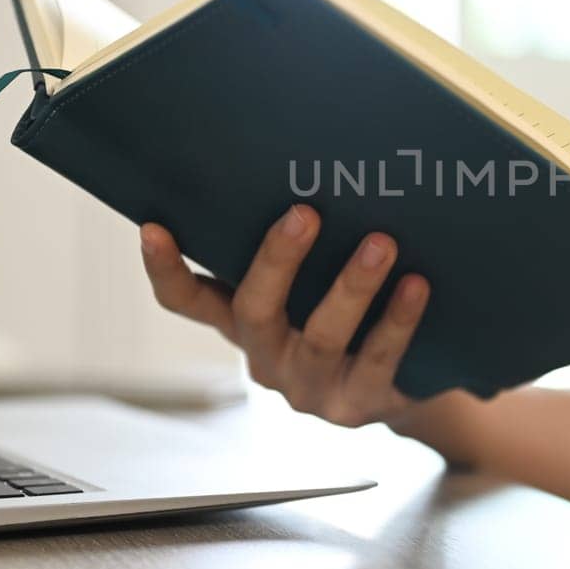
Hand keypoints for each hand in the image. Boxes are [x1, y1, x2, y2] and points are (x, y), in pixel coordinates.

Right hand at [139, 204, 429, 427]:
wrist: (408, 383)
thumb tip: (319, 164)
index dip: (165, 269)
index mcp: (244, 322)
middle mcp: (268, 358)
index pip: (188, 301)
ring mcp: (311, 387)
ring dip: (352, 286)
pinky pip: (378, 360)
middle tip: (305, 213)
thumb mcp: (314, 284)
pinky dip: (398, 320)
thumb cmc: (354, 313)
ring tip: (381, 243)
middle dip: (277, 260)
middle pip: (255, 310)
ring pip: (323, 335)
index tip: (153, 227)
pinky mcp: (360, 404)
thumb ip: (302, 248)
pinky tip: (417, 284)